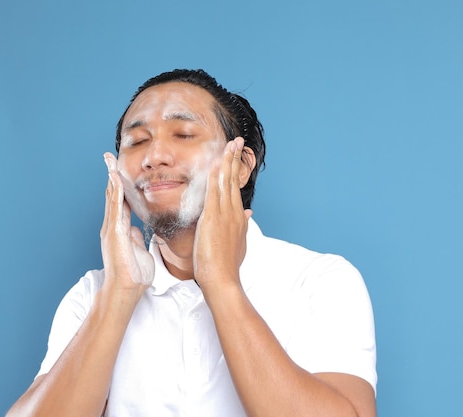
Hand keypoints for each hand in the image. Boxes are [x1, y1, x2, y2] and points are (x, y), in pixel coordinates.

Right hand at [101, 153, 153, 295]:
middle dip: (111, 175)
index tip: (119, 171)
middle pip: (112, 195)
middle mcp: (113, 226)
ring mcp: (111, 229)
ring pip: (111, 197)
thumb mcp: (139, 251)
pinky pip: (115, 207)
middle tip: (109, 157)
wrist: (126, 290)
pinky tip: (114, 178)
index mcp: (120, 229)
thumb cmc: (134, 275)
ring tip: (109, 161)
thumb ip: (136, 239)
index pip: (121, 202)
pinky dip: (114, 192)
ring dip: (110, 178)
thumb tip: (137, 230)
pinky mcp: (114, 232)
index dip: (120, 185)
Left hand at [193, 137, 251, 291]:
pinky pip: (214, 192)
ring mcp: (225, 215)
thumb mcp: (239, 243)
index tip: (236, 156)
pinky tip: (216, 164)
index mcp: (238, 218)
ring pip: (226, 182)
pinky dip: (216, 176)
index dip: (235, 171)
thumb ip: (243, 227)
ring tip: (230, 144)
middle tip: (237, 141)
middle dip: (234, 159)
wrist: (223, 279)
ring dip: (227, 161)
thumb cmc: (227, 266)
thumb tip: (249, 214)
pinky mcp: (213, 218)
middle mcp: (234, 213)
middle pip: (233, 180)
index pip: (235, 188)